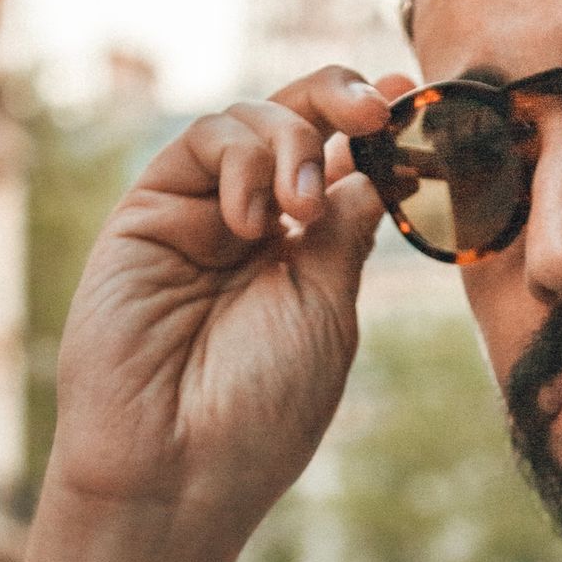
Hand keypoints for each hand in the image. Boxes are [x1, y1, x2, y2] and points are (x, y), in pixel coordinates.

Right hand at [44, 66, 401, 555]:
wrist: (176, 465)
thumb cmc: (260, 410)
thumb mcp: (326, 312)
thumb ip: (344, 231)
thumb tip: (370, 162)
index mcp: (305, 253)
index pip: (342, 163)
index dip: (376, 125)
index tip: (414, 96)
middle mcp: (251, 225)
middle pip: (296, 121)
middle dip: (340, 97)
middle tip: (378, 108)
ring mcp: (197, 215)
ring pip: (246, 121)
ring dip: (289, 141)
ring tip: (297, 208)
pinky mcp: (146, 213)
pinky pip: (196, 143)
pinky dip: (237, 160)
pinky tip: (251, 218)